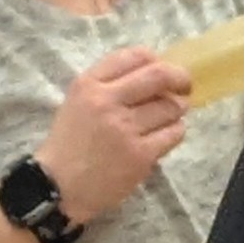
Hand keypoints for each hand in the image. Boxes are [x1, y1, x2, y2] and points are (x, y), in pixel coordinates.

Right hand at [37, 46, 190, 222]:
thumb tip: (156, 70)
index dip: (157, 60)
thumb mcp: (78, 101)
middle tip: (184, 86)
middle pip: (159, 76)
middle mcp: (107, 102)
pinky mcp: (140, 155)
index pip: (135, 56)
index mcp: (88, 85)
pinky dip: (175, 131)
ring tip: (168, 116)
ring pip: (171, 106)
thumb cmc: (70, 143)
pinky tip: (164, 136)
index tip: (163, 70)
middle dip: (180, 78)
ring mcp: (125, 129)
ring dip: (176, 109)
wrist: (58, 186)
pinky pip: (173, 134)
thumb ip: (109, 83)